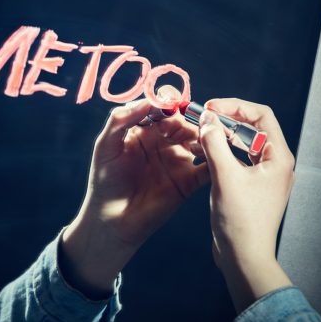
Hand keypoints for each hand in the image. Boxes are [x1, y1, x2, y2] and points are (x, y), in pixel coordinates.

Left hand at [60, 98, 207, 297]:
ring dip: (203, 134)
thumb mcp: (106, 144)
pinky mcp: (189, 181)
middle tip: (176, 128)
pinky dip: (215, 159)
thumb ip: (121, 119)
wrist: (111, 221)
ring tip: (199, 137)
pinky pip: (207, 167)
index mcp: (144, 128)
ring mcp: (178, 159)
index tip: (170, 103)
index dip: (167, 100)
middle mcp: (164, 140)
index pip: (161, 106)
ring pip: (198, 138)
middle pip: (182, 119)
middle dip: (184, 118)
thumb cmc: (104, 180)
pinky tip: (215, 154)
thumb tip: (147, 101)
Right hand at [198, 98, 294, 312]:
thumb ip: (214, 142)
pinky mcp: (251, 184)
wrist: (244, 259)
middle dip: (225, 119)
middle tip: (202, 118)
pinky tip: (203, 151)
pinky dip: (221, 150)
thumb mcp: (225, 176)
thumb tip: (206, 118)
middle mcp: (275, 163)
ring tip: (200, 133)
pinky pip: (237, 157)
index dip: (235, 106)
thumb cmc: (240, 221)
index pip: (261, 115)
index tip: (211, 107)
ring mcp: (263, 174)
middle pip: (251, 127)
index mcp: (278, 157)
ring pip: (242, 142)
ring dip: (221, 135)